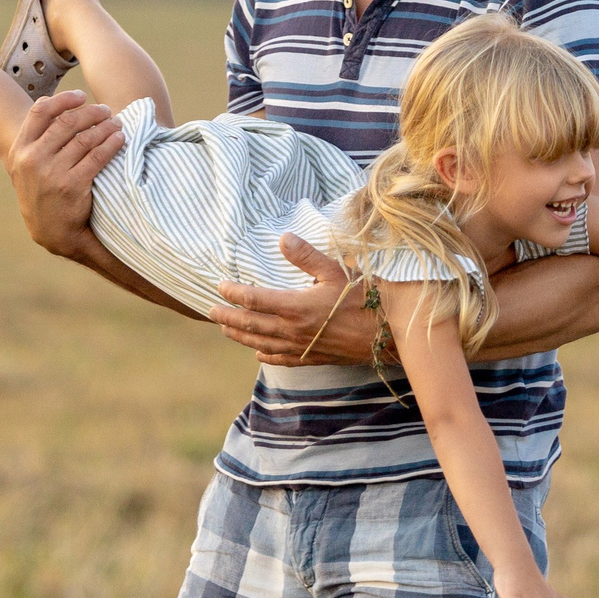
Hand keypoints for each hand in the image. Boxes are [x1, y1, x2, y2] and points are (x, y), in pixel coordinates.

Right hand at [6, 90, 122, 261]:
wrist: (50, 231)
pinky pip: (96, 157)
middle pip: (66, 122)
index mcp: (19, 150)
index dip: (63, 100)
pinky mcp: (72, 186)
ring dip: (105, 127)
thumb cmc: (42, 191)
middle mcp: (32, 159)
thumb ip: (37, 139)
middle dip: (91, 113)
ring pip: (84, 138)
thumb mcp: (26, 166)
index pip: (40, 112)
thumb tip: (57, 104)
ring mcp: (51, 173)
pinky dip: (111, 144)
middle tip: (106, 111)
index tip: (81, 96)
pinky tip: (120, 139)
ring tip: (117, 124)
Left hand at [216, 234, 379, 365]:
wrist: (388, 334)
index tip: (220, 285)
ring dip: (239, 336)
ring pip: (260, 343)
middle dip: (227, 317)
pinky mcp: (313, 357)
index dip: (233, 292)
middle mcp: (292, 330)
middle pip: (249, 325)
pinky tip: (258, 353)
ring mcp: (301, 347)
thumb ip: (306, 256)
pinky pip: (282, 359)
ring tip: (225, 329)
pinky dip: (266, 355)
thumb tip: (282, 238)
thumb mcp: (336, 271)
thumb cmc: (364, 299)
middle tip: (210, 310)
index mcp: (295, 306)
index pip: (253, 299)